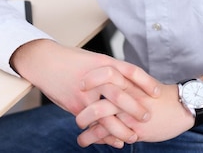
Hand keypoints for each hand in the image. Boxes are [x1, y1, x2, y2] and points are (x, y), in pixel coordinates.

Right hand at [11, 40, 159, 147]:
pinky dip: (107, 135)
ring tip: (134, 136)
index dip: (145, 81)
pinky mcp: (76, 105)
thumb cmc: (70, 60)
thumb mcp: (92, 59)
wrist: (45, 61)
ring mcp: (86, 93)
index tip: (157, 92)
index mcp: (103, 62)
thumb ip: (109, 70)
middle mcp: (96, 77)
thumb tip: (126, 81)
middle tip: (148, 116)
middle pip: (121, 93)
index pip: (130, 70)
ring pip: (108, 113)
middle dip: (136, 108)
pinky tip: (116, 142)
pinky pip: (94, 123)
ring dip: (123, 127)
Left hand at [77, 71, 202, 146]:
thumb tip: (106, 83)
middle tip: (73, 106)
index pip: (107, 72)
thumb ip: (123, 83)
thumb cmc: (159, 96)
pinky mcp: (134, 128)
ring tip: (77, 127)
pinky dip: (95, 137)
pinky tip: (86, 141)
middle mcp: (128, 93)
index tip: (80, 82)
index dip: (92, 76)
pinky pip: (110, 134)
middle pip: (101, 91)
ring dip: (85, 121)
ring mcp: (130, 111)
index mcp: (129, 80)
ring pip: (101, 114)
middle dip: (84, 100)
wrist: (180, 107)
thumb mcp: (140, 84)